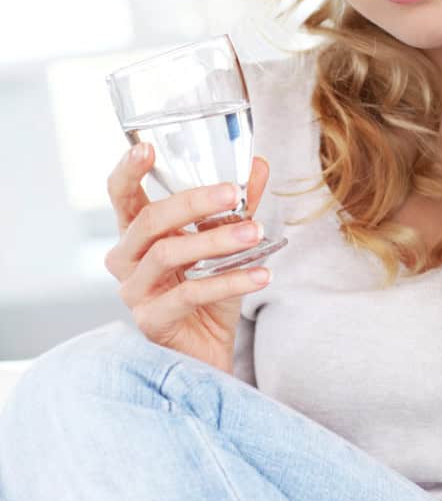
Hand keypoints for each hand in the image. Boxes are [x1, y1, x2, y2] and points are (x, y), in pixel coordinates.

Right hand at [105, 146, 271, 371]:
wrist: (209, 352)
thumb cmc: (209, 293)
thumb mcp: (227, 244)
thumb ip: (238, 205)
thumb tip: (258, 164)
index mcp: (137, 233)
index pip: (121, 195)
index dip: (128, 170)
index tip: (146, 147)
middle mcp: (126, 259)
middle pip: (149, 220)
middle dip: (193, 201)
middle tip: (232, 192)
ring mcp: (134, 291)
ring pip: (169, 254)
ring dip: (217, 240)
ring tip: (256, 232)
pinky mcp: (151, 320)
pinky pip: (189, 294)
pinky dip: (230, 281)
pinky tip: (262, 274)